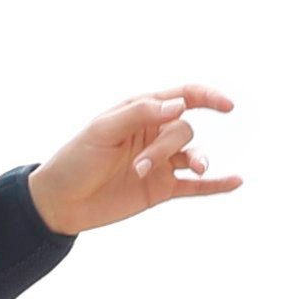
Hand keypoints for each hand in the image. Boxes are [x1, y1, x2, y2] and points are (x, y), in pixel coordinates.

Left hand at [29, 84, 243, 235]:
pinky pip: (196, 186)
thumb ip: (140, 113)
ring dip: (197, 162)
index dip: (207, 96)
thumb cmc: (76, 159)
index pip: (183, 97)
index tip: (226, 105)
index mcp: (140, 112)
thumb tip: (180, 105)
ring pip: (193, 155)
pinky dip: (216, 185)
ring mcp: (161, 163)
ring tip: (197, 170)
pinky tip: (237, 181)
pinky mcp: (161, 189)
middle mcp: (154, 134)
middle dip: (167, 146)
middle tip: (139, 165)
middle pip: (183, 130)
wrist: (61, 201)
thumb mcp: (103, 130)